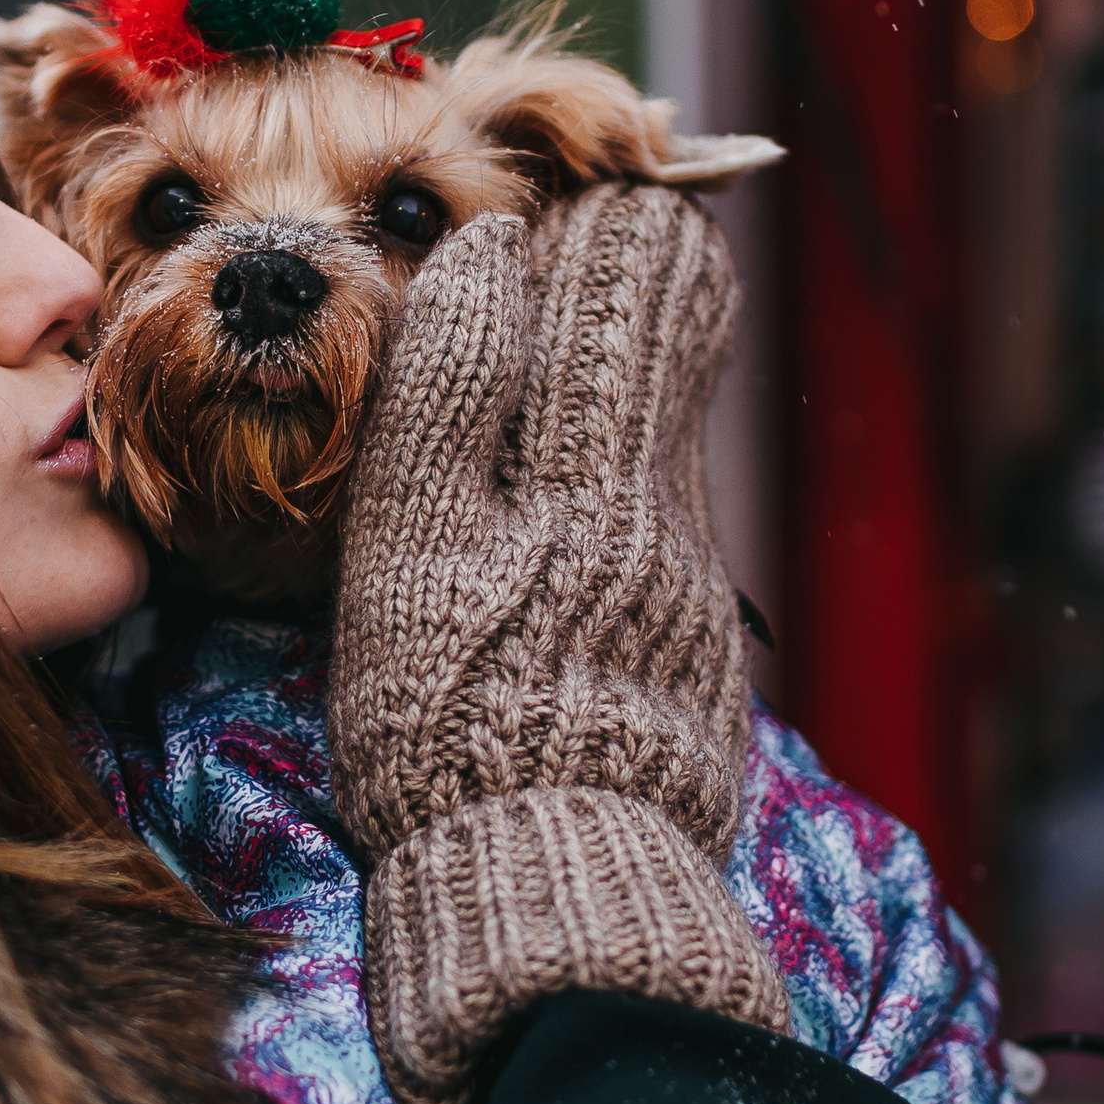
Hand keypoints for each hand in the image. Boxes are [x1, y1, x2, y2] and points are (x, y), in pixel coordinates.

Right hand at [330, 185, 786, 1103]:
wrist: (555, 899)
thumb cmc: (452, 718)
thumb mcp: (412, 545)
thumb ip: (449, 390)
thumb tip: (486, 251)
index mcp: (608, 455)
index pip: (653, 269)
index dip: (607, 212)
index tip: (541, 204)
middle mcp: (671, 500)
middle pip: (682, 326)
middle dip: (615, 277)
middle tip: (533, 273)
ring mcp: (690, 576)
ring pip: (660, 429)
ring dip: (596, 393)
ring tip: (506, 404)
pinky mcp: (691, 649)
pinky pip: (652, 526)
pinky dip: (598, 498)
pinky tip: (532, 541)